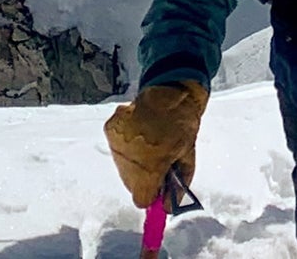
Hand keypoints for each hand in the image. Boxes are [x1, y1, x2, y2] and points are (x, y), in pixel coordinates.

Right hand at [104, 81, 208, 207]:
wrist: (170, 90)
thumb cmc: (183, 124)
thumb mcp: (187, 157)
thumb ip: (177, 186)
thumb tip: (165, 206)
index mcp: (151, 165)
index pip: (140, 199)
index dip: (150, 194)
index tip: (158, 186)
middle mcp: (129, 156)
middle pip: (131, 183)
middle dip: (143, 178)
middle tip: (157, 161)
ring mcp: (116, 141)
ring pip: (122, 167)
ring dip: (134, 163)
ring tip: (148, 143)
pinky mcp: (109, 129)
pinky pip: (117, 149)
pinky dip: (126, 147)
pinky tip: (138, 133)